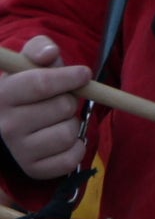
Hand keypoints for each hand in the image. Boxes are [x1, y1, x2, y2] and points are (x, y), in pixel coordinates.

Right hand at [0, 37, 91, 180]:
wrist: (17, 123)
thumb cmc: (29, 87)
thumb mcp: (30, 63)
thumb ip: (39, 49)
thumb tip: (49, 53)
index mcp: (3, 95)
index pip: (40, 84)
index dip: (68, 77)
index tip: (83, 74)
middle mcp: (6, 125)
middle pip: (61, 107)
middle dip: (70, 100)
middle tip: (60, 100)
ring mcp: (19, 151)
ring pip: (68, 133)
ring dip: (73, 123)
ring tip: (58, 120)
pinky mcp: (34, 169)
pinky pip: (71, 158)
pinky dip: (77, 147)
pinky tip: (63, 139)